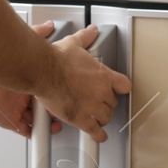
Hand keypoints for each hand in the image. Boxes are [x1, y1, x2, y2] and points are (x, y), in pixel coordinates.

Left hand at [0, 22, 62, 137]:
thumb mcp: (25, 45)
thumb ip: (38, 34)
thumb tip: (49, 26)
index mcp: (26, 80)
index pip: (44, 89)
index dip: (55, 94)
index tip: (65, 95)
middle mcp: (21, 95)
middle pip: (42, 107)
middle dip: (54, 111)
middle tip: (65, 112)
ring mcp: (15, 109)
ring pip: (36, 120)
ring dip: (47, 124)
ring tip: (58, 124)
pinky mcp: (10, 121)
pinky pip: (25, 130)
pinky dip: (35, 133)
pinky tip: (43, 133)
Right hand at [42, 24, 132, 142]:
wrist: (43, 71)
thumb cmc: (56, 59)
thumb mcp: (74, 44)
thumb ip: (85, 38)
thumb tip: (91, 32)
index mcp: (103, 75)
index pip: (124, 85)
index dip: (121, 88)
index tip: (120, 89)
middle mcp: (100, 92)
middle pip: (113, 102)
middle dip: (107, 102)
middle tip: (102, 102)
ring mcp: (91, 106)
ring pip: (105, 116)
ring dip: (103, 117)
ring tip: (100, 117)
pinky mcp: (79, 118)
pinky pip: (93, 130)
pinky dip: (98, 135)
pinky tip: (99, 136)